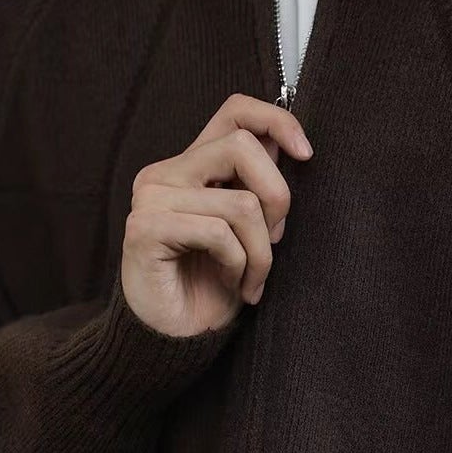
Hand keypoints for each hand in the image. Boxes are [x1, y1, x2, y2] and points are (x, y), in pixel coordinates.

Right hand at [121, 92, 312, 336]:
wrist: (176, 341)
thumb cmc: (213, 288)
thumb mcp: (251, 231)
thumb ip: (259, 187)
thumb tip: (292, 146)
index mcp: (192, 166)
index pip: (236, 111)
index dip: (277, 120)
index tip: (306, 154)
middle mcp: (165, 173)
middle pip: (244, 146)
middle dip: (278, 198)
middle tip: (274, 241)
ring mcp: (151, 198)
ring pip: (240, 202)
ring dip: (261, 252)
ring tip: (251, 278)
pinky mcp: (145, 228)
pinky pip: (218, 233)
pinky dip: (238, 264)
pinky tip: (230, 284)